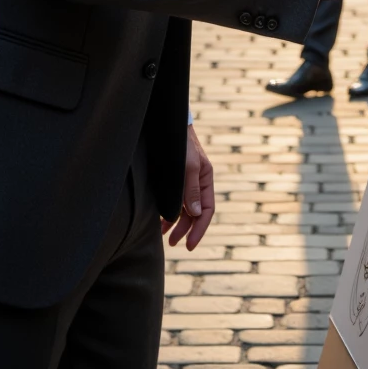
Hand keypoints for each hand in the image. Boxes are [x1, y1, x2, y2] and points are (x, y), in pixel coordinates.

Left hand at [162, 125, 214, 250]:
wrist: (167, 124)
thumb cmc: (180, 144)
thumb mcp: (187, 166)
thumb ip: (191, 189)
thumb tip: (196, 213)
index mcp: (205, 179)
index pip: (207, 210)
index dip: (199, 229)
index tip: (190, 244)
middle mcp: (197, 182)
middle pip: (194, 212)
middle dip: (185, 230)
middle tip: (174, 243)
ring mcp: (185, 181)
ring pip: (182, 209)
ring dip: (175, 223)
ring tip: (165, 236)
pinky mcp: (173, 179)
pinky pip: (173, 200)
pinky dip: (168, 213)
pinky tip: (160, 221)